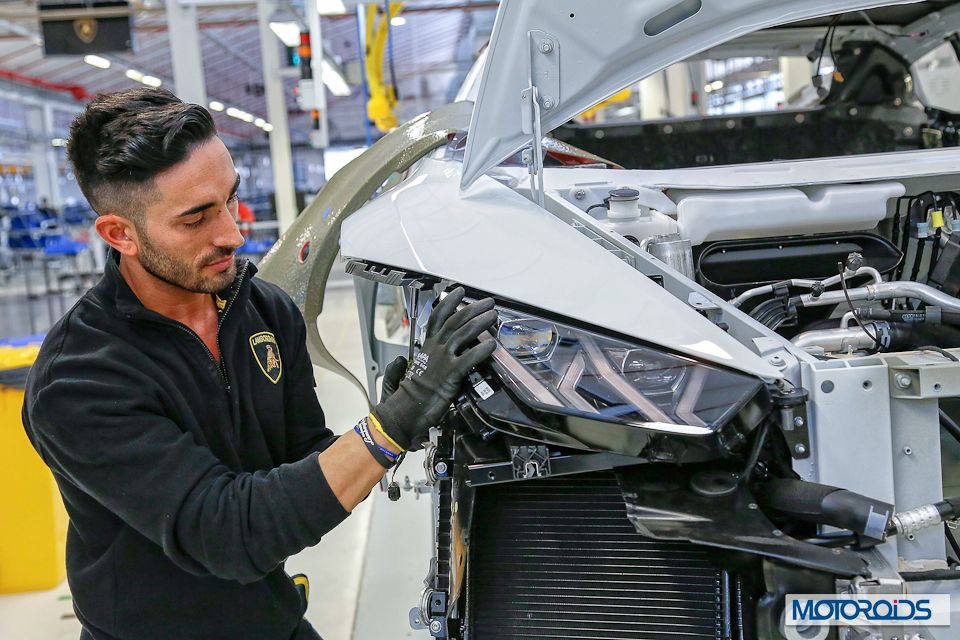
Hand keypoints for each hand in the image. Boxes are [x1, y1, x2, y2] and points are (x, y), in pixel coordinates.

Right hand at [372, 288, 496, 450]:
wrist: (406, 410)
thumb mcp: (412, 370)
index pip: (437, 316)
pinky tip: (492, 344)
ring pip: (464, 333)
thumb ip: (418, 360)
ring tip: (493, 315)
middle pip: (455, 320)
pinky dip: (481, 350)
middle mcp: (435, 348)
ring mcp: (443, 359)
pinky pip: (469, 358)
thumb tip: (406, 359)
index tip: (460, 291)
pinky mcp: (451, 373)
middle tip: (488, 302)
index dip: (449, 301)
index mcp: (427, 346)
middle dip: (473, 308)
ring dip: (481, 322)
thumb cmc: (410, 394)